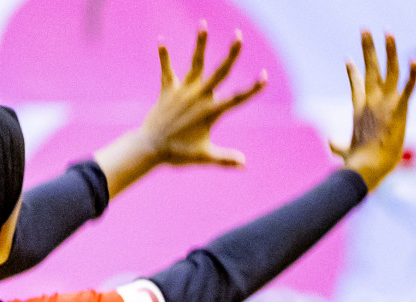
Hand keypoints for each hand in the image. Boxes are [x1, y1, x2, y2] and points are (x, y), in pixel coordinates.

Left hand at [94, 22, 266, 198]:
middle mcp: (199, 98)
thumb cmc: (179, 153)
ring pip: (195, 64)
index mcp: (211, 112)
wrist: (151, 147)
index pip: (237, 98)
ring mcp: (183, 92)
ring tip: (203, 24)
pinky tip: (160, 39)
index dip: (253, 88)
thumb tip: (245, 164)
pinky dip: (163, 55)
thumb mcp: (205, 156)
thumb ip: (226, 158)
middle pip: (219, 72)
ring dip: (200, 44)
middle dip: (231, 54)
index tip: (264, 76)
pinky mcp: (168, 90)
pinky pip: (166, 70)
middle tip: (239, 36)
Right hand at [331, 31, 415, 188]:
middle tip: (365, 30)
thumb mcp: (345, 151)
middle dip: (368, 48)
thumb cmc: (357, 163)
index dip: (354, 72)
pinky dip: (413, 75)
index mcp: (360, 110)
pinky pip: (408, 88)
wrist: (366, 167)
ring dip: (389, 51)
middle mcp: (372, 101)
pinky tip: (415, 60)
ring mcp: (385, 104)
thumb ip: (337, 145)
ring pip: (389, 71)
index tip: (350, 59)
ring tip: (388, 33)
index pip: (357, 85)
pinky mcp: (398, 110)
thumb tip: (329, 142)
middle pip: (370, 69)